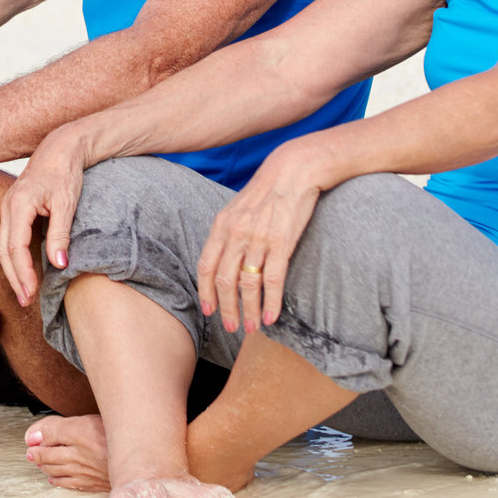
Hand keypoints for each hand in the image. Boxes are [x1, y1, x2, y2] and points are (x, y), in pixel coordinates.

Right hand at [0, 128, 87, 306]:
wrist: (61, 148)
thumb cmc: (66, 173)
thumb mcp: (67, 204)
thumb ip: (61, 234)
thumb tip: (59, 265)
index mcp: (19, 205)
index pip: (16, 247)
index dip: (23, 273)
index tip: (32, 294)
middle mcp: (7, 206)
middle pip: (3, 250)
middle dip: (14, 278)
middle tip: (26, 302)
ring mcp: (7, 206)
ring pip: (2, 246)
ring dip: (12, 270)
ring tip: (24, 293)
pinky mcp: (12, 208)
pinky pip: (7, 238)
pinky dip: (13, 257)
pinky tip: (23, 271)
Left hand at [195, 142, 328, 333]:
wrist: (292, 170)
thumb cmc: (266, 191)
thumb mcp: (237, 208)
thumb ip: (228, 233)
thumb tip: (223, 258)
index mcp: (221, 226)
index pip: (206, 266)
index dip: (206, 292)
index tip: (208, 310)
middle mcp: (236, 234)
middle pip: (224, 281)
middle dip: (226, 308)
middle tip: (231, 327)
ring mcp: (258, 239)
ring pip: (248, 284)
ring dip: (249, 310)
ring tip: (252, 327)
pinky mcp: (281, 243)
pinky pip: (273, 280)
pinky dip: (271, 302)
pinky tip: (271, 316)